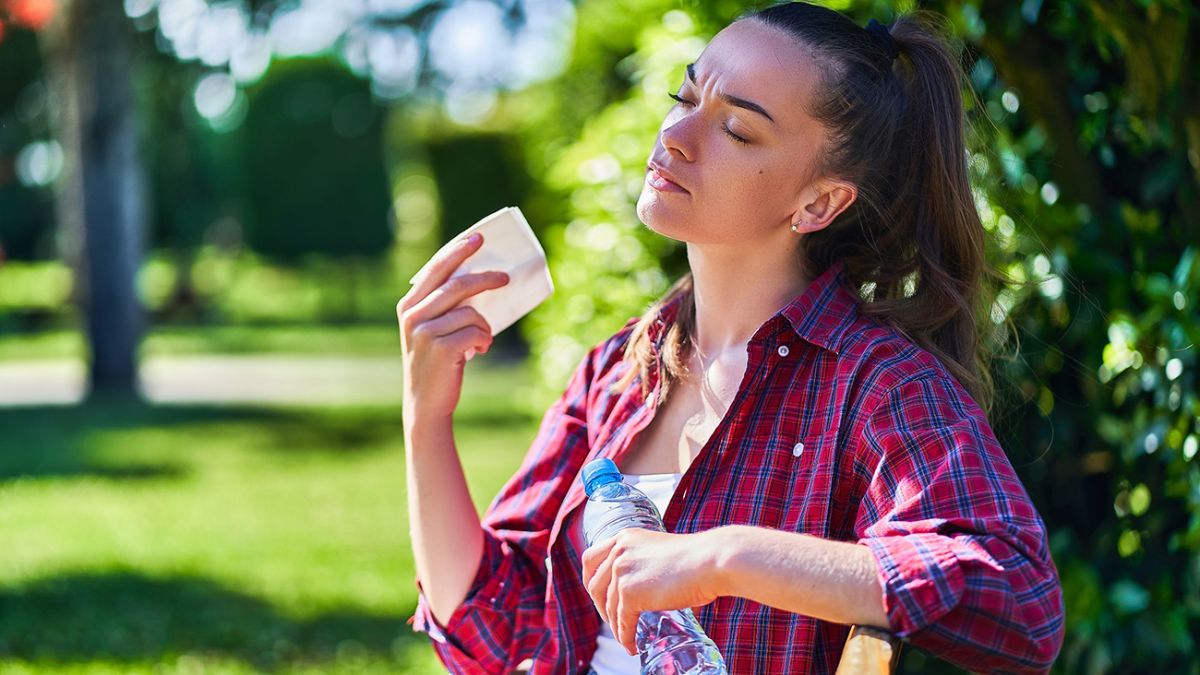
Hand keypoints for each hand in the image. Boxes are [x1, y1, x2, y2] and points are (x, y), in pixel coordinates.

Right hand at [397, 233, 508, 420]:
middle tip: (506, 277)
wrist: (426, 403)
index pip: (436, 269)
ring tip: (483, 339)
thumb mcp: (433, 330)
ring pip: (471, 312)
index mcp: (409, 305)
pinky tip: (480, 350)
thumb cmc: (437, 362)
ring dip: (484, 326)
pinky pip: (475, 332)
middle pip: (457, 284)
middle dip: (485, 277)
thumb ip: (445, 306)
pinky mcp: (440, 349)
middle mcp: (413, 315)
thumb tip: (480, 279)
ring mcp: (424, 332)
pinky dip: (484, 340)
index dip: (458, 250)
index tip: (478, 237)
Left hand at [581, 528, 722, 655]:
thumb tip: (646, 591)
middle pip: (594, 584)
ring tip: (627, 637)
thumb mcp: (661, 552)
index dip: (591, 580)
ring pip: (609, 607)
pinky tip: (632, 645)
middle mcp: (618, 550)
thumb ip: (646, 565)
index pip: (591, 558)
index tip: (599, 596)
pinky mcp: (630, 593)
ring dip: (616, 626)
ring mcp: (622, 571)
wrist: (711, 561)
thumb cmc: (698, 559)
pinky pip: (622, 621)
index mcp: (625, 537)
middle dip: (601, 607)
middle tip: (614, 621)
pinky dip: (625, 637)